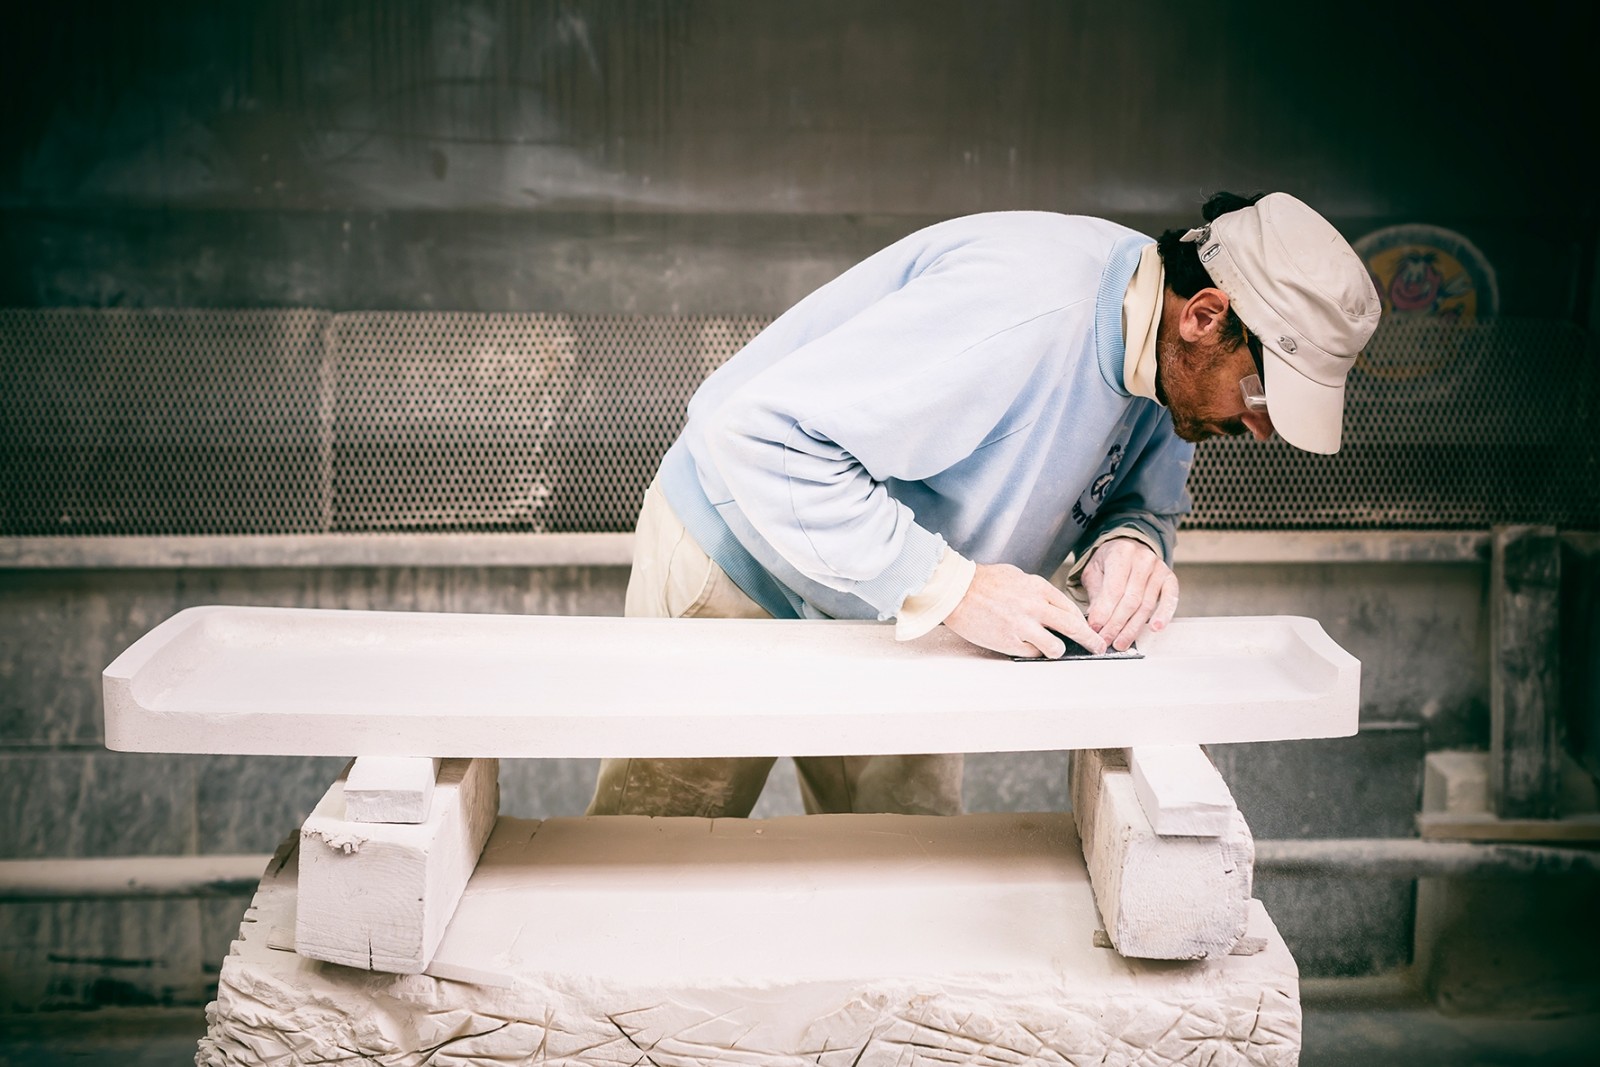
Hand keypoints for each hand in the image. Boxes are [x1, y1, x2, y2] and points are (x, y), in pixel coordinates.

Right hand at [943, 562, 1105, 657]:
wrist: (956, 591)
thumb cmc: (983, 582)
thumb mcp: (1017, 576)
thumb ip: (1037, 592)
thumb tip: (1053, 607)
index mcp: (1038, 587)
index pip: (1071, 609)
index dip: (1083, 622)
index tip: (1088, 629)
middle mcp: (1034, 606)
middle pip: (1073, 627)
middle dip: (1090, 640)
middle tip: (1097, 647)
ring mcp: (1022, 625)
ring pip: (1055, 647)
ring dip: (1056, 650)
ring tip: (1050, 648)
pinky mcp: (1009, 641)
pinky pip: (1031, 653)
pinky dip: (1032, 651)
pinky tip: (1024, 644)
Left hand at [1080, 537, 1178, 650]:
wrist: (1129, 546)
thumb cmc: (1110, 562)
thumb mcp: (1094, 571)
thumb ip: (1096, 594)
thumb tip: (1095, 622)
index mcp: (1121, 553)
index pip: (1113, 589)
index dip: (1104, 612)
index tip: (1095, 629)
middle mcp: (1143, 559)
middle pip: (1131, 600)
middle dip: (1117, 624)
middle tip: (1106, 640)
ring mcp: (1159, 569)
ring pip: (1147, 604)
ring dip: (1133, 628)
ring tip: (1121, 642)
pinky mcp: (1170, 578)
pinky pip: (1170, 599)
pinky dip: (1164, 614)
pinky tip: (1155, 628)